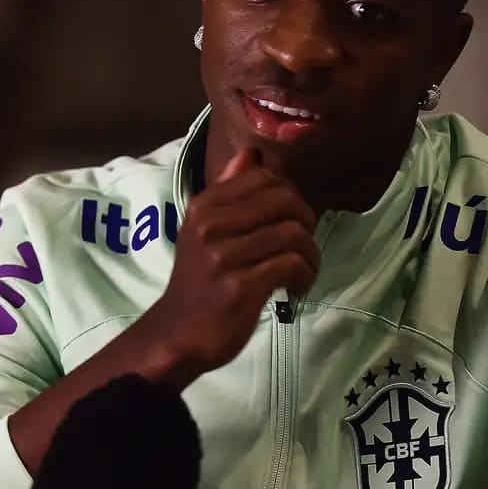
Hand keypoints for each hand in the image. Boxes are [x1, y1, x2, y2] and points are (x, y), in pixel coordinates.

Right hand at [144, 147, 320, 374]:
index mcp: (204, 206)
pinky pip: (291, 265)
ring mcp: (224, 256)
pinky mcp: (240, 286)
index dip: (289, 196)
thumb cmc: (198, 282)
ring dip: (310, 255)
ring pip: (292, 234)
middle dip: (306, 222)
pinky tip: (295, 288)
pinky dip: (304, 276)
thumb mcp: (204, 230)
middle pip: (284, 200)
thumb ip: (228, 192)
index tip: (287, 222)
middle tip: (301, 247)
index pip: (265, 177)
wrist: (177, 334)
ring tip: (302, 272)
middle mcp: (211, 225)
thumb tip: (251, 154)